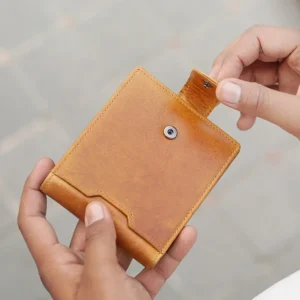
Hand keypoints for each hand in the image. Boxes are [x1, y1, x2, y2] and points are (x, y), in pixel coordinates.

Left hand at [18, 158, 196, 299]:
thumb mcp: (99, 281)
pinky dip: (169, 251)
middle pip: (86, 224)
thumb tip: (95, 209)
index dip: (35, 190)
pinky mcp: (134, 287)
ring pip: (124, 242)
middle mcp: (83, 266)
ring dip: (141, 226)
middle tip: (112, 179)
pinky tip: (184, 236)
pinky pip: (152, 263)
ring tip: (153, 204)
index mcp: (60, 266)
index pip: (34, 221)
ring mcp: (110, 276)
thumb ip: (97, 244)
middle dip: (100, 202)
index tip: (47, 164)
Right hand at [210, 25, 299, 137]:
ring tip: (232, 112)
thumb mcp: (298, 114)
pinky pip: (261, 88)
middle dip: (231, 74)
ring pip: (253, 72)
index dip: (233, 58)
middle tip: (217, 94)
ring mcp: (292, 71)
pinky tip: (245, 121)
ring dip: (238, 93)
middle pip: (252, 52)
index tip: (217, 84)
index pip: (258, 38)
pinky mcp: (288, 87)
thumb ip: (260, 101)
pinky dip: (249, 103)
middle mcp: (297, 55)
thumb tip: (223, 91)